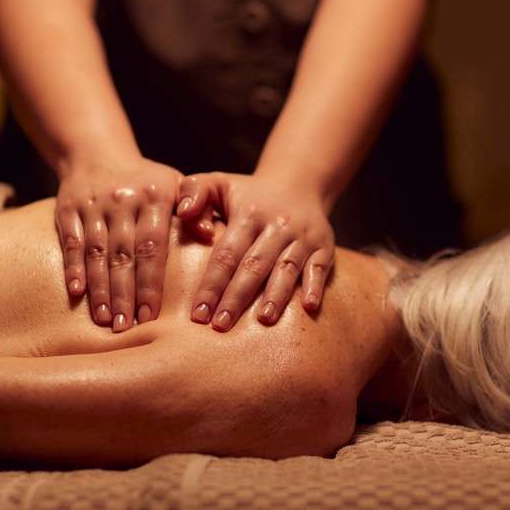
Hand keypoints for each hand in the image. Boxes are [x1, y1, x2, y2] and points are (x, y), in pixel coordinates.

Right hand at [55, 156, 181, 331]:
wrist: (98, 153)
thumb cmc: (148, 182)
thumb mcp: (177, 185)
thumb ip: (198, 208)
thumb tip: (210, 234)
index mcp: (155, 196)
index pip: (153, 246)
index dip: (150, 283)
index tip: (151, 316)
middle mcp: (123, 199)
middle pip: (123, 255)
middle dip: (124, 294)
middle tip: (127, 328)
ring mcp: (94, 204)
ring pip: (96, 252)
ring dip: (100, 289)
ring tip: (105, 320)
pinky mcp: (68, 209)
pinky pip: (71, 242)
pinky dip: (72, 268)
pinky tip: (77, 294)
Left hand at [176, 173, 334, 330]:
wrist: (299, 183)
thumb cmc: (249, 194)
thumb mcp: (218, 183)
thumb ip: (193, 191)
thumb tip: (184, 214)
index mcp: (248, 213)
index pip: (226, 253)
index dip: (212, 284)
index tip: (198, 313)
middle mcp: (277, 225)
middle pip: (254, 265)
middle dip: (237, 297)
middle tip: (220, 325)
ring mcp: (303, 237)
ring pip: (287, 268)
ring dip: (276, 295)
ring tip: (264, 320)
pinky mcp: (324, 246)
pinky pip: (320, 268)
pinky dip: (315, 286)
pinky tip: (309, 307)